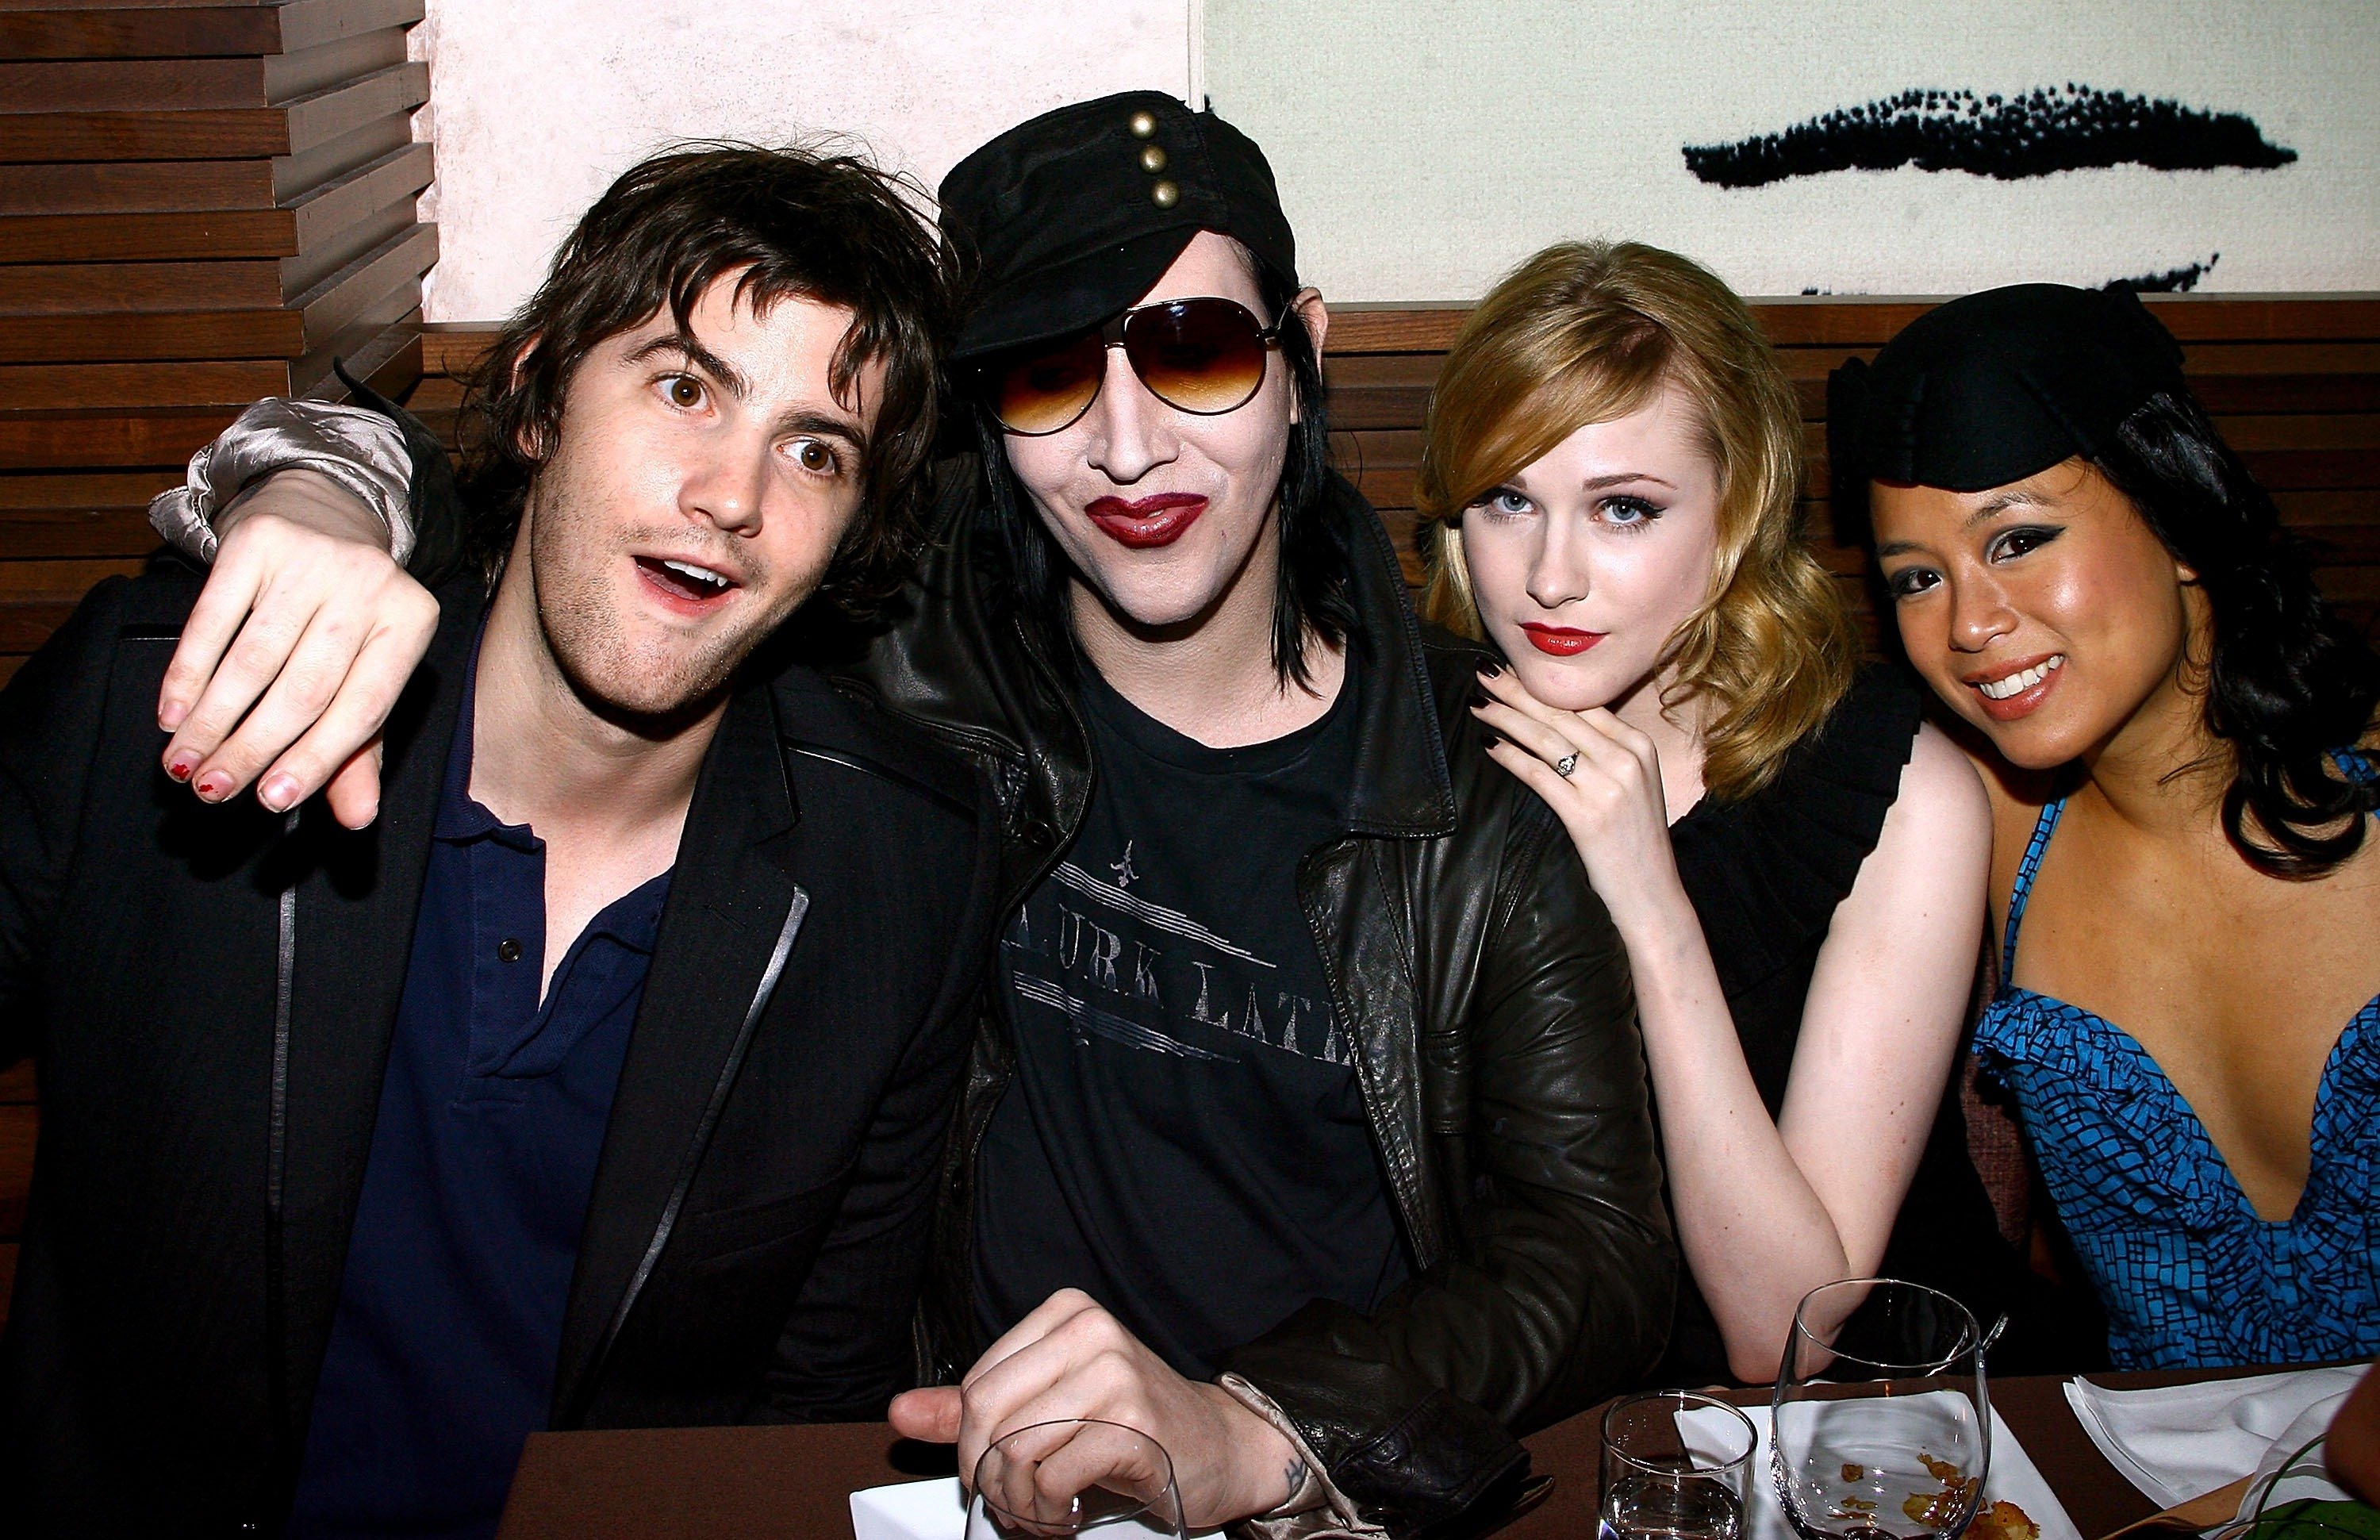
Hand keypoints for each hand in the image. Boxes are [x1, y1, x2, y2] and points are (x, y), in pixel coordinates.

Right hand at [157, 468, 437, 828]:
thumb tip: (357, 818)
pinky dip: (189, 673)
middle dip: (252, 749)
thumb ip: (362, 747)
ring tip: (184, 764)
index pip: (361, 708)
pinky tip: (173, 714)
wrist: (323, 509)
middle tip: (212, 791)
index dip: (315, 760)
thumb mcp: (368, 669)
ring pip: (255, 660)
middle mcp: (370, 585)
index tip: (269, 801)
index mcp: (410, 622)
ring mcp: (314, 559)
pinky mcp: (260, 541)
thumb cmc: (348, 611)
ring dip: (213, 722)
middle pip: (304, 688)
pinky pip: (214, 619)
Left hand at [887, 1290, 1299, 1528]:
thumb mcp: (1048, 1408)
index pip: (976, 1383)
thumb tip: (902, 1412)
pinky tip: (1071, 1513)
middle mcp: (1091, 1332)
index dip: (969, 1445)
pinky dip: (1051, 1513)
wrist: (1220, 1447)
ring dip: (1020, 1503)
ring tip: (1042, 1513)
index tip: (992, 1472)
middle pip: (987, 1414)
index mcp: (1066, 1315)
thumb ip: (972, 1410)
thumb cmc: (1132, 1426)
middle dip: (987, 1476)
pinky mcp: (1134, 1423)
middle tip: (1013, 1502)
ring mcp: (1116, 1374)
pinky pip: (1054, 1478)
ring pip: (1016, 1449)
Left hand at [1471, 666, 1682, 927]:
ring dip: (1506, 717)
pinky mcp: (1586, 814)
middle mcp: (1625, 759)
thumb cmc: (1636, 841)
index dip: (1544, 685)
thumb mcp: (1636, 785)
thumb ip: (1608, 752)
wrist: (1652, 893)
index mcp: (1639, 746)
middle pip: (1561, 713)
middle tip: (1484, 671)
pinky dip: (1510, 757)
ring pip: (1545, 738)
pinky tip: (1489, 745)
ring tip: (1478, 704)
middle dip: (1517, 690)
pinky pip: (1539, 774)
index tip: (1514, 669)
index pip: (1583, 702)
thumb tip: (1561, 722)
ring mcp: (1607, 786)